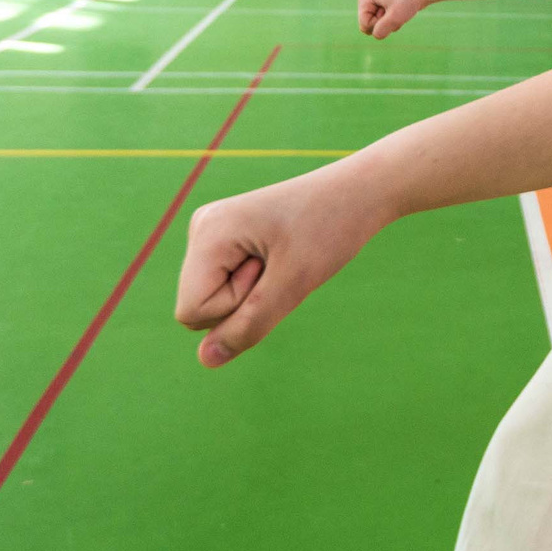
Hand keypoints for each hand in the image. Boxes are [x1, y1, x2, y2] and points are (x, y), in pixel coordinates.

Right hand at [176, 164, 386, 366]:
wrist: (360, 191)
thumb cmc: (330, 230)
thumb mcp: (293, 285)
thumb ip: (249, 325)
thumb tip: (206, 359)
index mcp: (207, 232)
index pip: (192, 312)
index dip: (236, 307)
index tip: (273, 268)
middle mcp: (201, 228)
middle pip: (200, 307)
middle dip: (244, 299)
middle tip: (283, 260)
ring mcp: (214, 232)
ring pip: (215, 299)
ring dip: (254, 291)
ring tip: (284, 256)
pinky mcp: (229, 238)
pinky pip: (229, 285)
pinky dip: (258, 282)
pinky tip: (280, 256)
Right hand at [358, 0, 430, 38]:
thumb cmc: (408, 2)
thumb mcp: (394, 18)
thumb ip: (381, 30)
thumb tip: (376, 36)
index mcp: (364, 0)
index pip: (365, 25)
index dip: (379, 23)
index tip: (390, 10)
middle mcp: (366, 4)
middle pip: (368, 28)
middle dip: (385, 25)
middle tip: (395, 12)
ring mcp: (373, 9)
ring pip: (377, 30)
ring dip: (391, 25)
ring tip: (398, 12)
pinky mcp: (380, 13)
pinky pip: (384, 28)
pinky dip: (394, 24)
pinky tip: (400, 13)